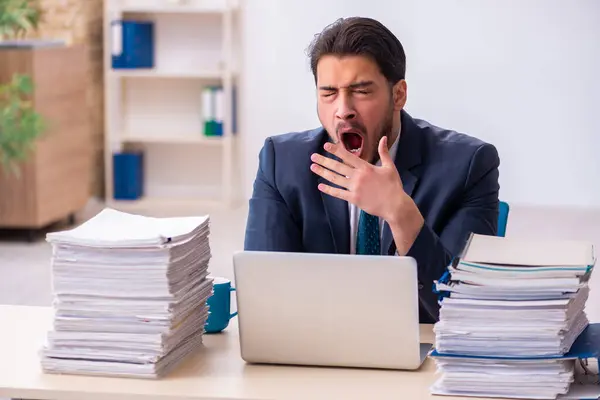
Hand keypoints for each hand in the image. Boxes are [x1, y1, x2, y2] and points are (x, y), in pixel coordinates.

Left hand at [310, 136, 423, 253]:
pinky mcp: (354, 199)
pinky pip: (339, 194)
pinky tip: (320, 186)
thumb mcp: (389, 167)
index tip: (326, 145)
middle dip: (324, 161)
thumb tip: (383, 138)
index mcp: (366, 168)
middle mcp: (359, 177)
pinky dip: (329, 190)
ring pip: (336, 179)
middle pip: (338, 167)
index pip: (348, 156)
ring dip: (323, 173)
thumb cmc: (393, 186)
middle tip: (313, 156)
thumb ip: (383, 152)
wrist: (395, 205)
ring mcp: (356, 188)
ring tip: (313, 167)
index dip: (336, 150)